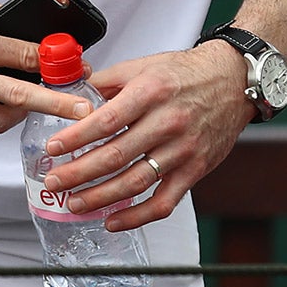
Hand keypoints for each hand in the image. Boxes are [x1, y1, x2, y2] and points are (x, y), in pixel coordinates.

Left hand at [38, 41, 253, 232]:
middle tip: (55, 182)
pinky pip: (164, 201)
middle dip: (79, 172)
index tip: (53, 148)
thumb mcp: (143, 66)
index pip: (106, 120)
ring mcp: (183, 149)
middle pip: (116, 155)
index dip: (76, 137)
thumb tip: (71, 94)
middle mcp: (167, 122)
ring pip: (136, 182)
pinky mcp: (195, 170)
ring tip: (75, 203)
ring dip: (100, 197)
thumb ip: (107, 81)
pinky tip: (113, 220)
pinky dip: (137, 216)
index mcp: (150, 92)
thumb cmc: (186, 73)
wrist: (233, 81)